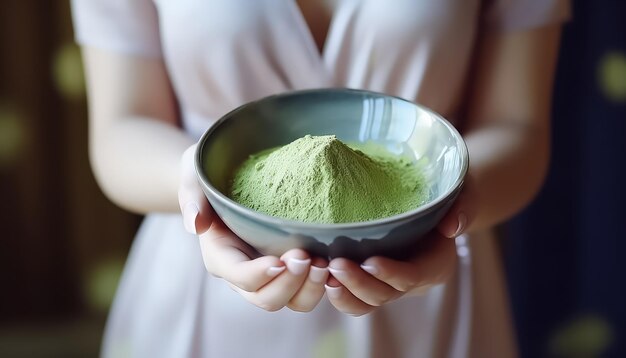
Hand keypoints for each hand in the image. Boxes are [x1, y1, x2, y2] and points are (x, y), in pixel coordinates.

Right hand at [178, 144, 328, 311]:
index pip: (237, 276)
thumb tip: (195, 224)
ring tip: (325, 264)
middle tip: (307, 257)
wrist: (229, 177)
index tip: (279, 261)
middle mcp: (245, 273)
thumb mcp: (195, 175)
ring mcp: (270, 275)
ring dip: (310, 289)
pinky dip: (322, 284)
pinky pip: (308, 289)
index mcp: (220, 255)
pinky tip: (335, 263)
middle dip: (289, 284)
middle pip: (266, 298)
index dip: (258, 275)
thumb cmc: (209, 174)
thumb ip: (191, 196)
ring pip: (291, 301)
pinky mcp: (291, 270)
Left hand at [324, 178, 476, 315]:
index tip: (371, 262)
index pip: (412, 277)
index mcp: (434, 264)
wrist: (434, 209)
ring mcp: (388, 284)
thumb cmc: (446, 200)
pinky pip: (353, 297)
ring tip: (323, 274)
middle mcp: (410, 281)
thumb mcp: (463, 198)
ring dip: (343, 292)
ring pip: (365, 302)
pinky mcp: (370, 280)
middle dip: (358, 283)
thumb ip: (462, 209)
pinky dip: (337, 291)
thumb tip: (452, 225)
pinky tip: (319, 275)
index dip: (392, 273)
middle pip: (384, 294)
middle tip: (336, 264)